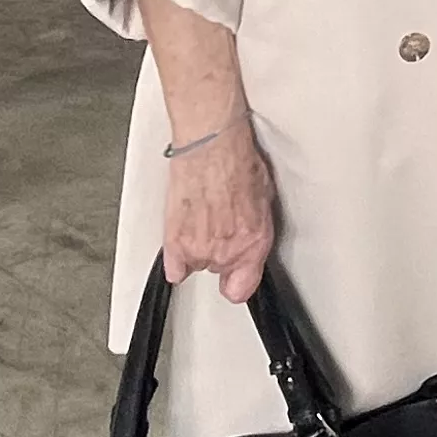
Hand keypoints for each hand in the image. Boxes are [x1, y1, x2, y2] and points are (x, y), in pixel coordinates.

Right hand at [161, 119, 278, 304]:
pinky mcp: (174, 242)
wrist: (213, 148)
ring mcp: (199, 250)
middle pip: (218, 268)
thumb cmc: (238, 164)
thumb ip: (254, 230)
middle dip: (219, 250)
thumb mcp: (263, 201)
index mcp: (253, 244)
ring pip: (196, 262)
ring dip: (197, 245)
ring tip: (201, 217)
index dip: (237, 282)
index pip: (242, 288)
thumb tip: (248, 235)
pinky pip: (173, 268)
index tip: (234, 278)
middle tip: (218, 223)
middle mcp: (227, 253)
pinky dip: (175, 256)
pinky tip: (182, 237)